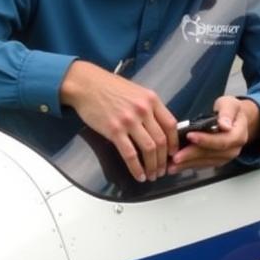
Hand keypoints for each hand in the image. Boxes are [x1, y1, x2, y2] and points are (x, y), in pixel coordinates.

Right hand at [59, 60, 176, 181]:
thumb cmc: (108, 87)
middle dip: (163, 160)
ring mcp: (129, 121)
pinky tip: (139, 175)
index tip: (173, 153)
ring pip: (148, 149)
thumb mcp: (136, 91)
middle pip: (161, 140)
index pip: (170, 125)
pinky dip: (136, 168)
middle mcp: (143, 110)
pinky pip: (130, 154)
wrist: (85, 84)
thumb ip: (149, 107)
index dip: (174, 143)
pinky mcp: (114, 130)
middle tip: (162, 170)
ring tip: (152, 175)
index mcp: (151, 99)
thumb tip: (158, 127)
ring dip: (153, 166)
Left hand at [168, 96, 259, 171]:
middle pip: (211, 154)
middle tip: (176, 156)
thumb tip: (224, 125)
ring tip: (172, 164)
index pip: (222, 141)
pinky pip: (202, 164)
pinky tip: (176, 165)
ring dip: (188, 164)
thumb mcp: (230, 104)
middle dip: (192, 155)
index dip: (206, 140)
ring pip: (205, 162)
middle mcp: (233, 149)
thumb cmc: (231, 110)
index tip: (190, 136)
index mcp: (238, 135)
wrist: (236, 119)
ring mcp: (225, 157)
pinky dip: (188, 165)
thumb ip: (227, 113)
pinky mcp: (216, 160)